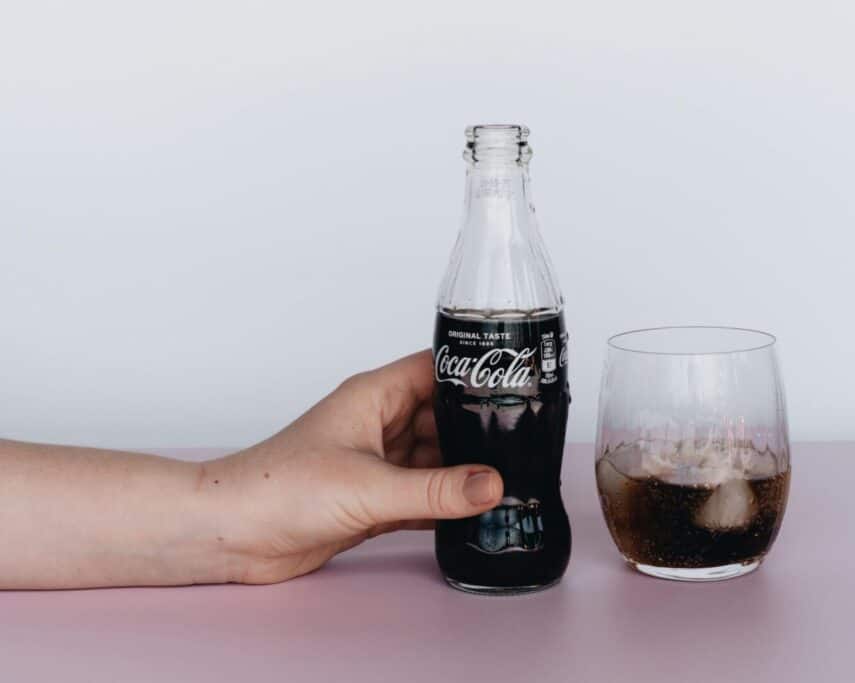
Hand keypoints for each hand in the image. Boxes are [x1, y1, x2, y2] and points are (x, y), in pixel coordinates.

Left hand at [206, 350, 502, 583]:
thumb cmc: (278, 490)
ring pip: (434, 460)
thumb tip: (493, 484)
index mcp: (373, 398)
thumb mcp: (369, 487)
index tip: (515, 384)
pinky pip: (421, 496)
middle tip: (523, 444)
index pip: (433, 371)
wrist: (231, 536)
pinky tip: (474, 513)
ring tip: (509, 481)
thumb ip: (435, 489)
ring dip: (463, 472)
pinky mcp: (371, 501)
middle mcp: (377, 425)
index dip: (472, 374)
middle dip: (477, 432)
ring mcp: (374, 464)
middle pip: (442, 418)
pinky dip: (445, 504)